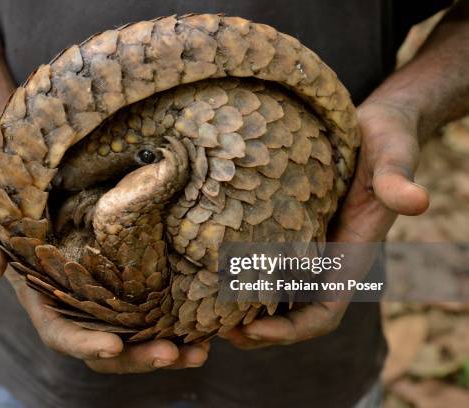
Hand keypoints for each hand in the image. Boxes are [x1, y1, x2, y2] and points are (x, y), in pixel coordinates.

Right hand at [0, 196, 208, 372]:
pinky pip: (155, 309)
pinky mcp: (130, 281)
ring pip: (137, 335)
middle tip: (173, 354)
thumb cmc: (11, 197)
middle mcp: (79, 306)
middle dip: (138, 356)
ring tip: (201, 352)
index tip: (114, 346)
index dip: (85, 344)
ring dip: (168, 349)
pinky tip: (208, 325)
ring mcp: (107, 297)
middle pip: (108, 346)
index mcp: (45, 299)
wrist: (43, 178)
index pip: (62, 333)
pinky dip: (178, 320)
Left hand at [223, 99, 429, 348]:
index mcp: (350, 256)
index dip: (293, 329)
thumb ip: (398, 179)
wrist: (371, 125)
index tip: (255, 331)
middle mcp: (325, 258)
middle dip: (258, 329)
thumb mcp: (393, 156)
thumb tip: (417, 201)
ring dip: (242, 307)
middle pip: (291, 312)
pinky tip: (207, 268)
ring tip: (204, 311)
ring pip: (272, 291)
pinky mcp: (285, 225)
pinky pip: (261, 259)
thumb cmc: (385, 141)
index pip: (324, 312)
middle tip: (217, 331)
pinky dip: (240, 273)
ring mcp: (303, 244)